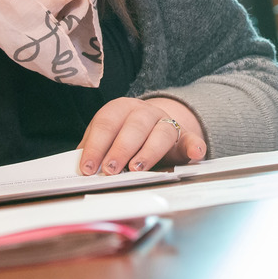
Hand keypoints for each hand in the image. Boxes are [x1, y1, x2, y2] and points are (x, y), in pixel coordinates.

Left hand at [78, 97, 207, 175]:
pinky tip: (195, 154)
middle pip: (134, 126)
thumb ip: (97, 151)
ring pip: (161, 132)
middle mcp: (145, 112)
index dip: (96, 145)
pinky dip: (194, 146)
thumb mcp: (108, 139)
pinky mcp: (185, 136)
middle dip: (120, 148)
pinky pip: (191, 139)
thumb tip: (82, 169)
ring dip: (149, 151)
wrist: (155, 127)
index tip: (88, 168)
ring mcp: (167, 122)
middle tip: (110, 170)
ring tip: (137, 168)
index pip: (106, 124)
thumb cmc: (126, 136)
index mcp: (121, 109)